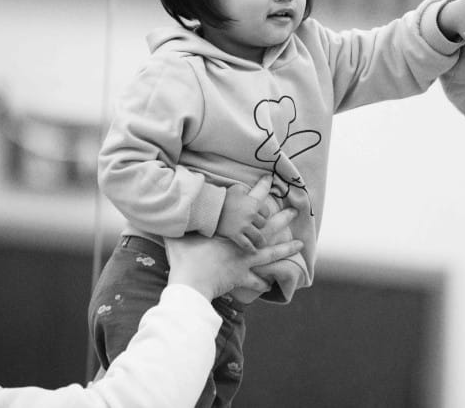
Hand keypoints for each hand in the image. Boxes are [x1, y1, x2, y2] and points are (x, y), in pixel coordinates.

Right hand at [165, 179, 302, 300]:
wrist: (191, 281)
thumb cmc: (185, 255)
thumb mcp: (179, 233)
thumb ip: (178, 221)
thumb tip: (163, 205)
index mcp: (231, 227)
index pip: (248, 203)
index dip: (260, 189)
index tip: (271, 179)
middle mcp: (241, 242)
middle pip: (268, 227)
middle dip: (282, 217)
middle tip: (295, 210)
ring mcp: (244, 260)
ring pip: (271, 253)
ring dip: (286, 248)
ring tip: (301, 245)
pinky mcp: (241, 276)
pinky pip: (255, 280)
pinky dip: (262, 282)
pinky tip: (270, 285)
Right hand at [216, 180, 270, 251]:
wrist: (209, 207)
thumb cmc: (223, 197)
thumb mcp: (237, 189)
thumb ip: (247, 190)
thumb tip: (253, 189)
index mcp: (254, 203)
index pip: (266, 212)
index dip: (264, 215)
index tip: (261, 218)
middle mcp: (251, 215)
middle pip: (263, 224)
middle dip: (260, 227)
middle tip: (258, 229)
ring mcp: (244, 226)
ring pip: (258, 236)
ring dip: (260, 241)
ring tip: (261, 244)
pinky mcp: (236, 235)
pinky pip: (247, 244)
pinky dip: (251, 249)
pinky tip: (253, 251)